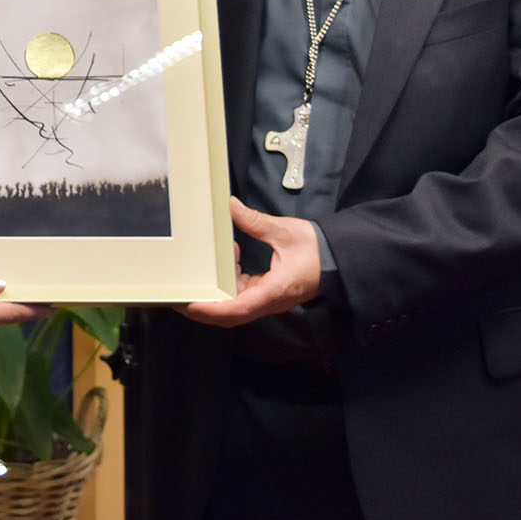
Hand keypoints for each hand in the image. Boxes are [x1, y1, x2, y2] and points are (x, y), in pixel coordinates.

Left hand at [183, 197, 321, 327]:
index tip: (189, 304)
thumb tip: (232, 207)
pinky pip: (243, 293)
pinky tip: (232, 258)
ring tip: (210, 263)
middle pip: (230, 313)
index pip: (237, 309)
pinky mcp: (268, 292)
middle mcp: (269, 301)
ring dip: (218, 287)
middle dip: (204, 305)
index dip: (211, 309)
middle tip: (180, 291)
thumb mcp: (285, 232)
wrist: (340, 260)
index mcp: (273, 291)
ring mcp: (268, 299)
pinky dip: (231, 279)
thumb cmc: (318, 249)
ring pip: (235, 303)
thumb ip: (255, 221)